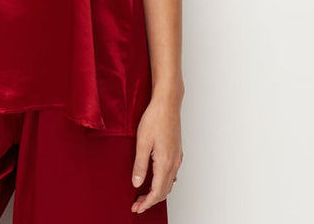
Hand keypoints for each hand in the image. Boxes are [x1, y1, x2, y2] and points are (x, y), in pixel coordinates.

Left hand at [130, 93, 182, 213]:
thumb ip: (140, 165)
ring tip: (143, 195)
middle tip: (137, 205)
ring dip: (157, 192)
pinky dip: (163, 183)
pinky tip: (155, 180)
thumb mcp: (142, 142)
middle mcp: (174, 162)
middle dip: (151, 201)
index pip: (157, 191)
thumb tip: (137, 183)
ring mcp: (177, 157)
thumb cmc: (155, 118)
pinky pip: (172, 174)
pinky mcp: (176, 151)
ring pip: (169, 183)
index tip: (137, 209)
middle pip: (164, 191)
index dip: (147, 203)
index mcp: (165, 162)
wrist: (167, 103)